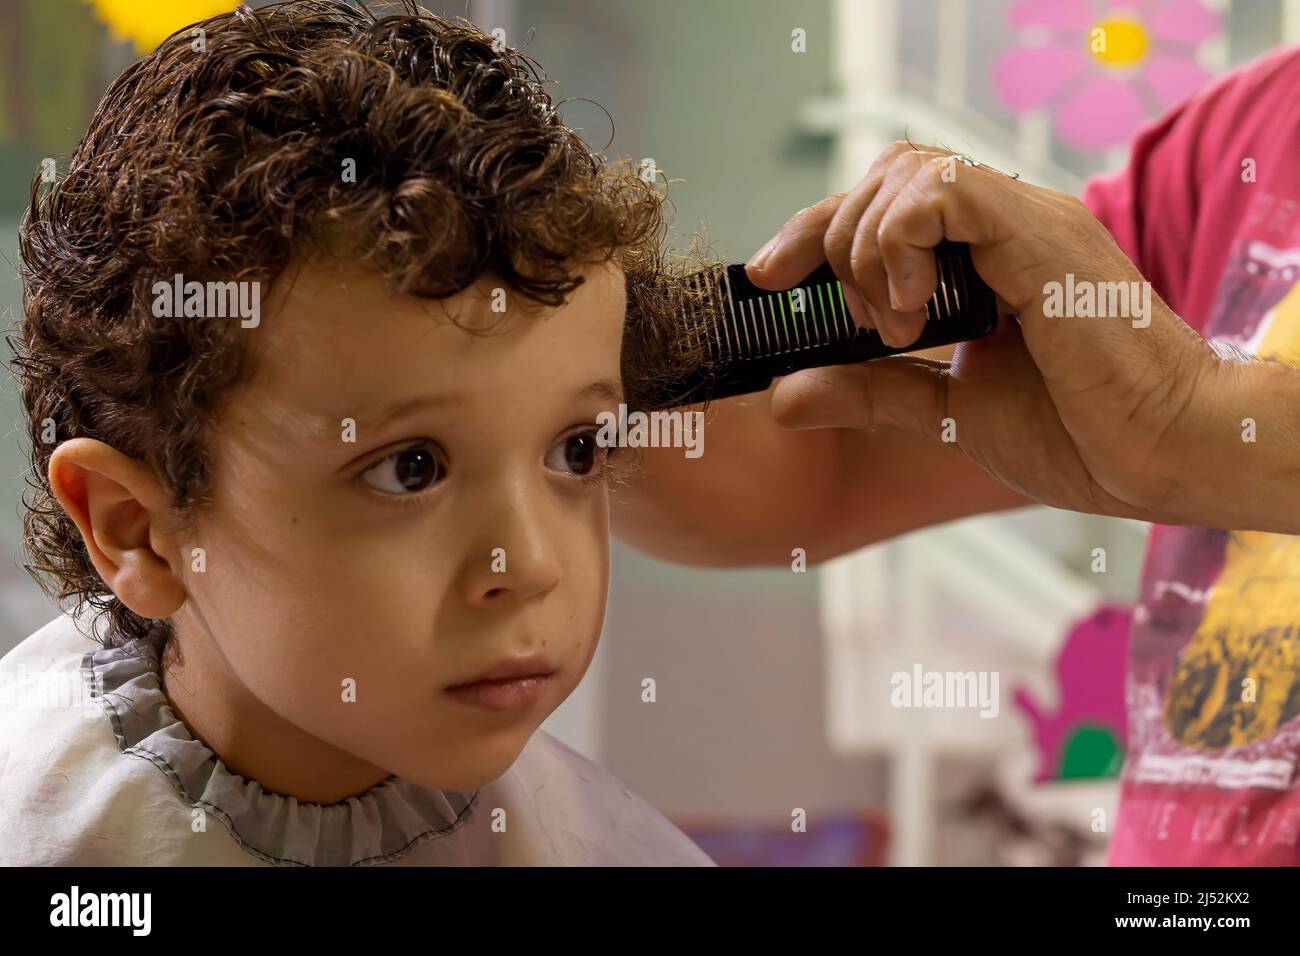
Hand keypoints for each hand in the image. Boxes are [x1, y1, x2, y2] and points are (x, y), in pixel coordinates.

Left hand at [743, 141, 1231, 525]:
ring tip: (891, 327)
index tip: (768, 278)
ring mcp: (1025, 223)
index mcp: (983, 259)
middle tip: (843, 318)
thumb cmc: (1079, 434)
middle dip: (828, 235)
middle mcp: (1002, 228)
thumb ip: (872, 391)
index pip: (882, 204)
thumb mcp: (947, 411)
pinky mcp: (1042, 234)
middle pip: (884, 172)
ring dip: (867, 248)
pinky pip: (945, 189)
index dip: (813, 231)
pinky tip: (909, 312)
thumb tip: (785, 393)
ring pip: (908, 170)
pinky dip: (901, 242)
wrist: (1163, 457)